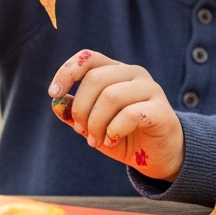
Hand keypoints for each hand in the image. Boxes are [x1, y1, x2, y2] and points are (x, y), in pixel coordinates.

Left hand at [47, 49, 184, 181]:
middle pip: (95, 79)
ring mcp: (151, 89)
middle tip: (84, 133)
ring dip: (96, 124)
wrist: (158, 157)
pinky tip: (113, 139)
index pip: (89, 58)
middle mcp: (134, 74)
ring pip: (111, 96)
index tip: (54, 93)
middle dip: (81, 110)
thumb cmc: (124, 136)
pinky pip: (130, 113)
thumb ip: (74, 114)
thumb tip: (56, 103)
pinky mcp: (161, 109)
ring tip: (98, 141)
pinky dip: (114, 129)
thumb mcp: (93, 126)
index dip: (67, 72)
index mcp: (116, 71)